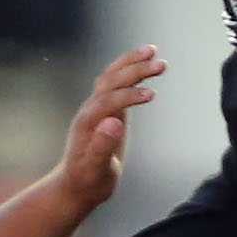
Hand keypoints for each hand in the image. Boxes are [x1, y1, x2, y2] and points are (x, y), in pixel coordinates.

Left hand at [51, 45, 162, 214]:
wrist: (76, 185)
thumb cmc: (86, 181)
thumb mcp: (94, 169)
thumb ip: (102, 146)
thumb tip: (114, 123)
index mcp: (88, 122)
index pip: (109, 100)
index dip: (130, 96)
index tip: (152, 95)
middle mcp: (90, 110)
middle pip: (111, 80)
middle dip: (135, 70)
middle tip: (160, 64)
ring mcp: (97, 108)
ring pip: (112, 76)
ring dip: (131, 62)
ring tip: (153, 51)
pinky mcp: (105, 110)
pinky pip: (115, 83)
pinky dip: (129, 70)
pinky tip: (143, 64)